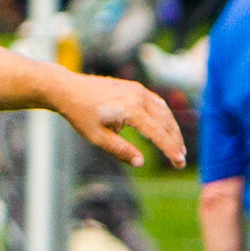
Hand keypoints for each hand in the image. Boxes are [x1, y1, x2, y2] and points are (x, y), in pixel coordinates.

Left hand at [55, 71, 186, 168]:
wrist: (69, 89)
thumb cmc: (81, 114)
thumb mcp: (97, 137)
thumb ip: (120, 150)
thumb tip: (140, 162)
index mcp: (130, 109)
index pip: (157, 133)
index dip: (169, 150)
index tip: (179, 163)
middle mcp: (138, 96)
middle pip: (165, 122)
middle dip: (175, 142)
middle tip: (180, 161)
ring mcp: (138, 89)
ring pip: (164, 111)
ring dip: (172, 130)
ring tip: (177, 147)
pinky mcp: (135, 87)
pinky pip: (157, 103)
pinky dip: (165, 117)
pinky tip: (167, 128)